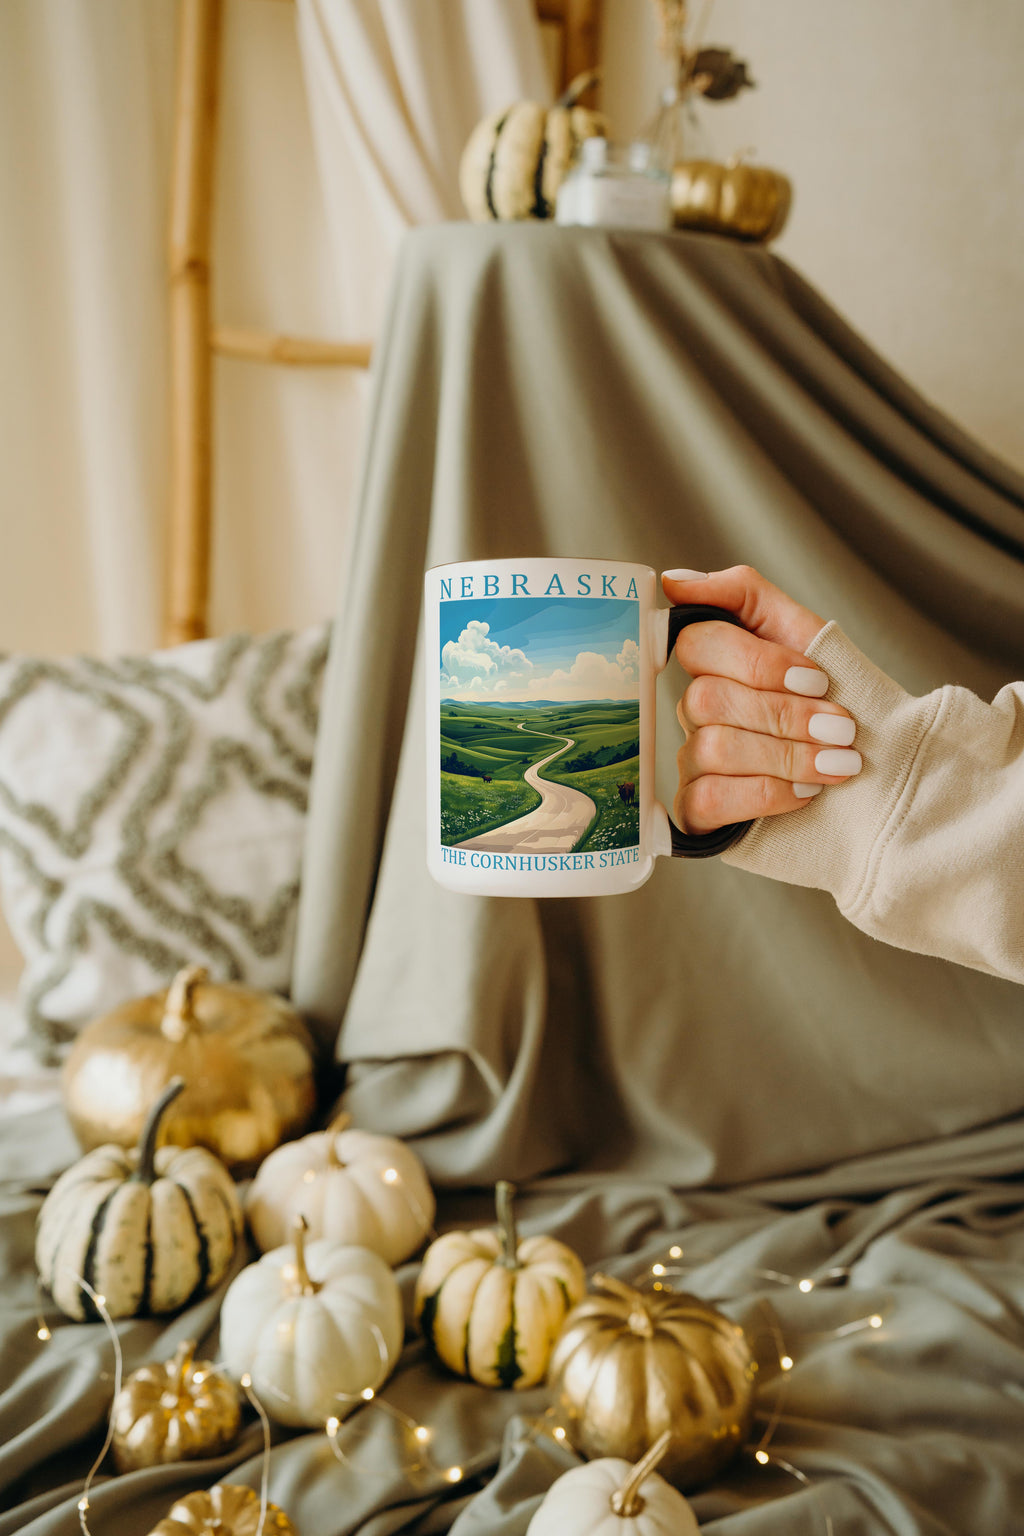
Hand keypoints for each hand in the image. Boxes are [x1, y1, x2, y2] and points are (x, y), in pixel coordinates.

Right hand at [661, 565, 860, 833]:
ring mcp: (693, 762)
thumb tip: (674, 582)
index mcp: (717, 665)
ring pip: (712, 748)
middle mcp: (697, 712)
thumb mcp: (809, 638)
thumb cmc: (842, 705)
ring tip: (837, 763)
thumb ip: (744, 595)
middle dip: (786, 715)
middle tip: (841, 728)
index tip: (820, 679)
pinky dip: (765, 794)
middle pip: (706, 700)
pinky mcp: (698, 812)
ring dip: (786, 756)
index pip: (697, 644)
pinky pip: (706, 799)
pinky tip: (805, 794)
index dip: (760, 663)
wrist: (882, 781)